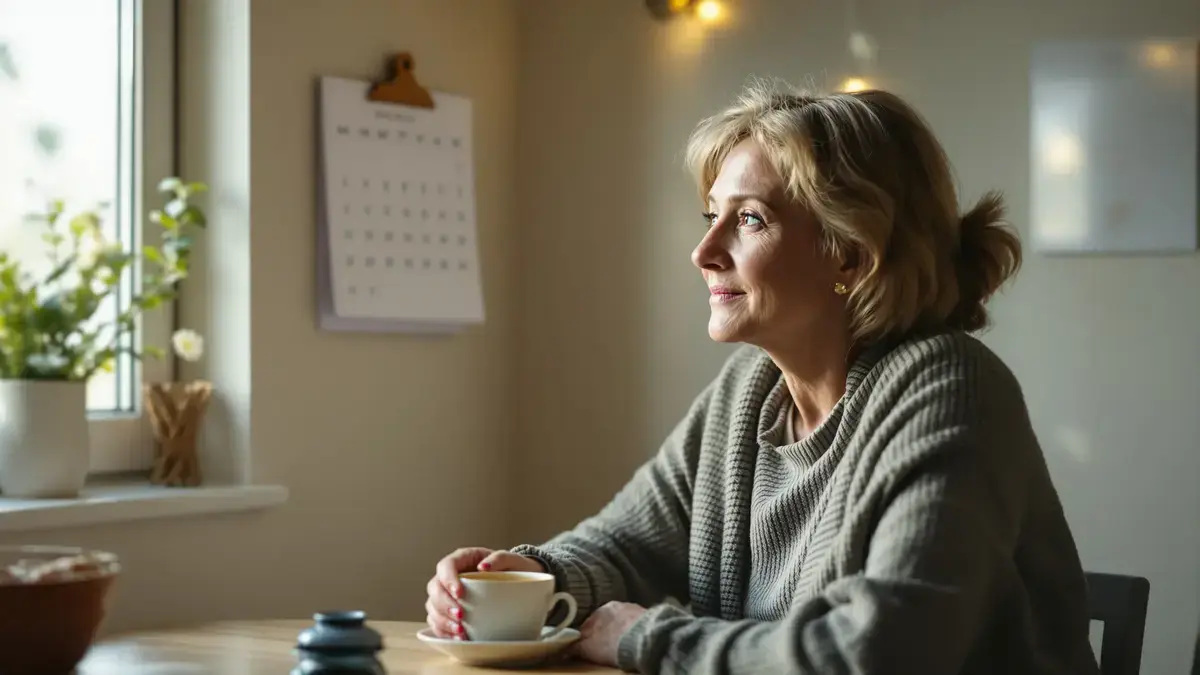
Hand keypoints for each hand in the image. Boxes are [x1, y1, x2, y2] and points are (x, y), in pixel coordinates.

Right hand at [424, 547, 545, 638]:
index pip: (445, 565)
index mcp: (463, 559)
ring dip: (443, 621)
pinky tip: (458, 638)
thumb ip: (500, 558)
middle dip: (444, 604)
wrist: (520, 584)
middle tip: (461, 616)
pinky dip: (444, 632)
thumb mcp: (512, 560)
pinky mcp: (448, 611)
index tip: (460, 594)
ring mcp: (447, 594)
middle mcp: (450, 576)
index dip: (448, 579)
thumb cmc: (514, 570)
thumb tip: (483, 567)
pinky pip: (437, 622)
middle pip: (434, 588)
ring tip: (460, 631)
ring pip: (432, 606)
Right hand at [574, 601, 647, 667]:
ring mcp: (633, 608)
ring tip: (622, 645)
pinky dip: (634, 631)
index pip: (588, 624)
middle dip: (605, 632)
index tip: (587, 647)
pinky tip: (635, 641)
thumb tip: (566, 648)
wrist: (644, 640)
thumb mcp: (589, 649)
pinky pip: (636, 624)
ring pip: (622, 621)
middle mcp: (615, 605)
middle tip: (605, 647)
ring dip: (620, 630)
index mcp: (599, 611)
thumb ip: (577, 647)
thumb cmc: (612, 644)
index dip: (586, 637)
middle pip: (606, 622)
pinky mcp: (649, 615)